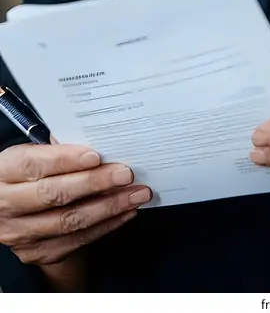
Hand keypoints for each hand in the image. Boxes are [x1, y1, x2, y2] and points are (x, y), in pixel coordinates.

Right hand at [0, 142, 151, 265]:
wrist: (10, 210)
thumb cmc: (27, 173)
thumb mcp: (30, 155)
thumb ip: (55, 149)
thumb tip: (92, 139)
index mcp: (4, 172)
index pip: (33, 164)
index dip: (65, 160)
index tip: (96, 155)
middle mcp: (7, 205)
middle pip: (53, 195)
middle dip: (94, 183)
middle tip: (126, 174)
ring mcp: (20, 233)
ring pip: (67, 222)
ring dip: (108, 207)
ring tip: (135, 194)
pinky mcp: (36, 253)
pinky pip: (75, 241)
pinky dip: (104, 226)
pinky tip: (124, 213)